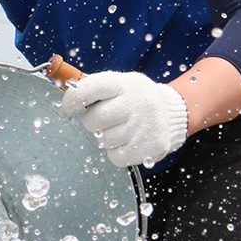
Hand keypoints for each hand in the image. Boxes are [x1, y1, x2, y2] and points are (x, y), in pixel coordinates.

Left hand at [61, 69, 188, 168]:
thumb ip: (96, 89)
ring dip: (106, 137)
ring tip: (120, 128)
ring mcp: (145, 126)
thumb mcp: (121, 84)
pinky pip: (116, 157)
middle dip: (91, 122)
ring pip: (105, 140)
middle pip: (95, 119)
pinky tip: (126, 141)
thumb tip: (67, 95)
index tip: (69, 107)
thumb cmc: (136, 99)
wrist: (173, 112)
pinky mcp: (151, 147)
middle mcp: (136, 103)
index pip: (92, 88)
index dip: (74, 99)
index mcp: (125, 84)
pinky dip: (116, 152)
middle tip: (100, 120)